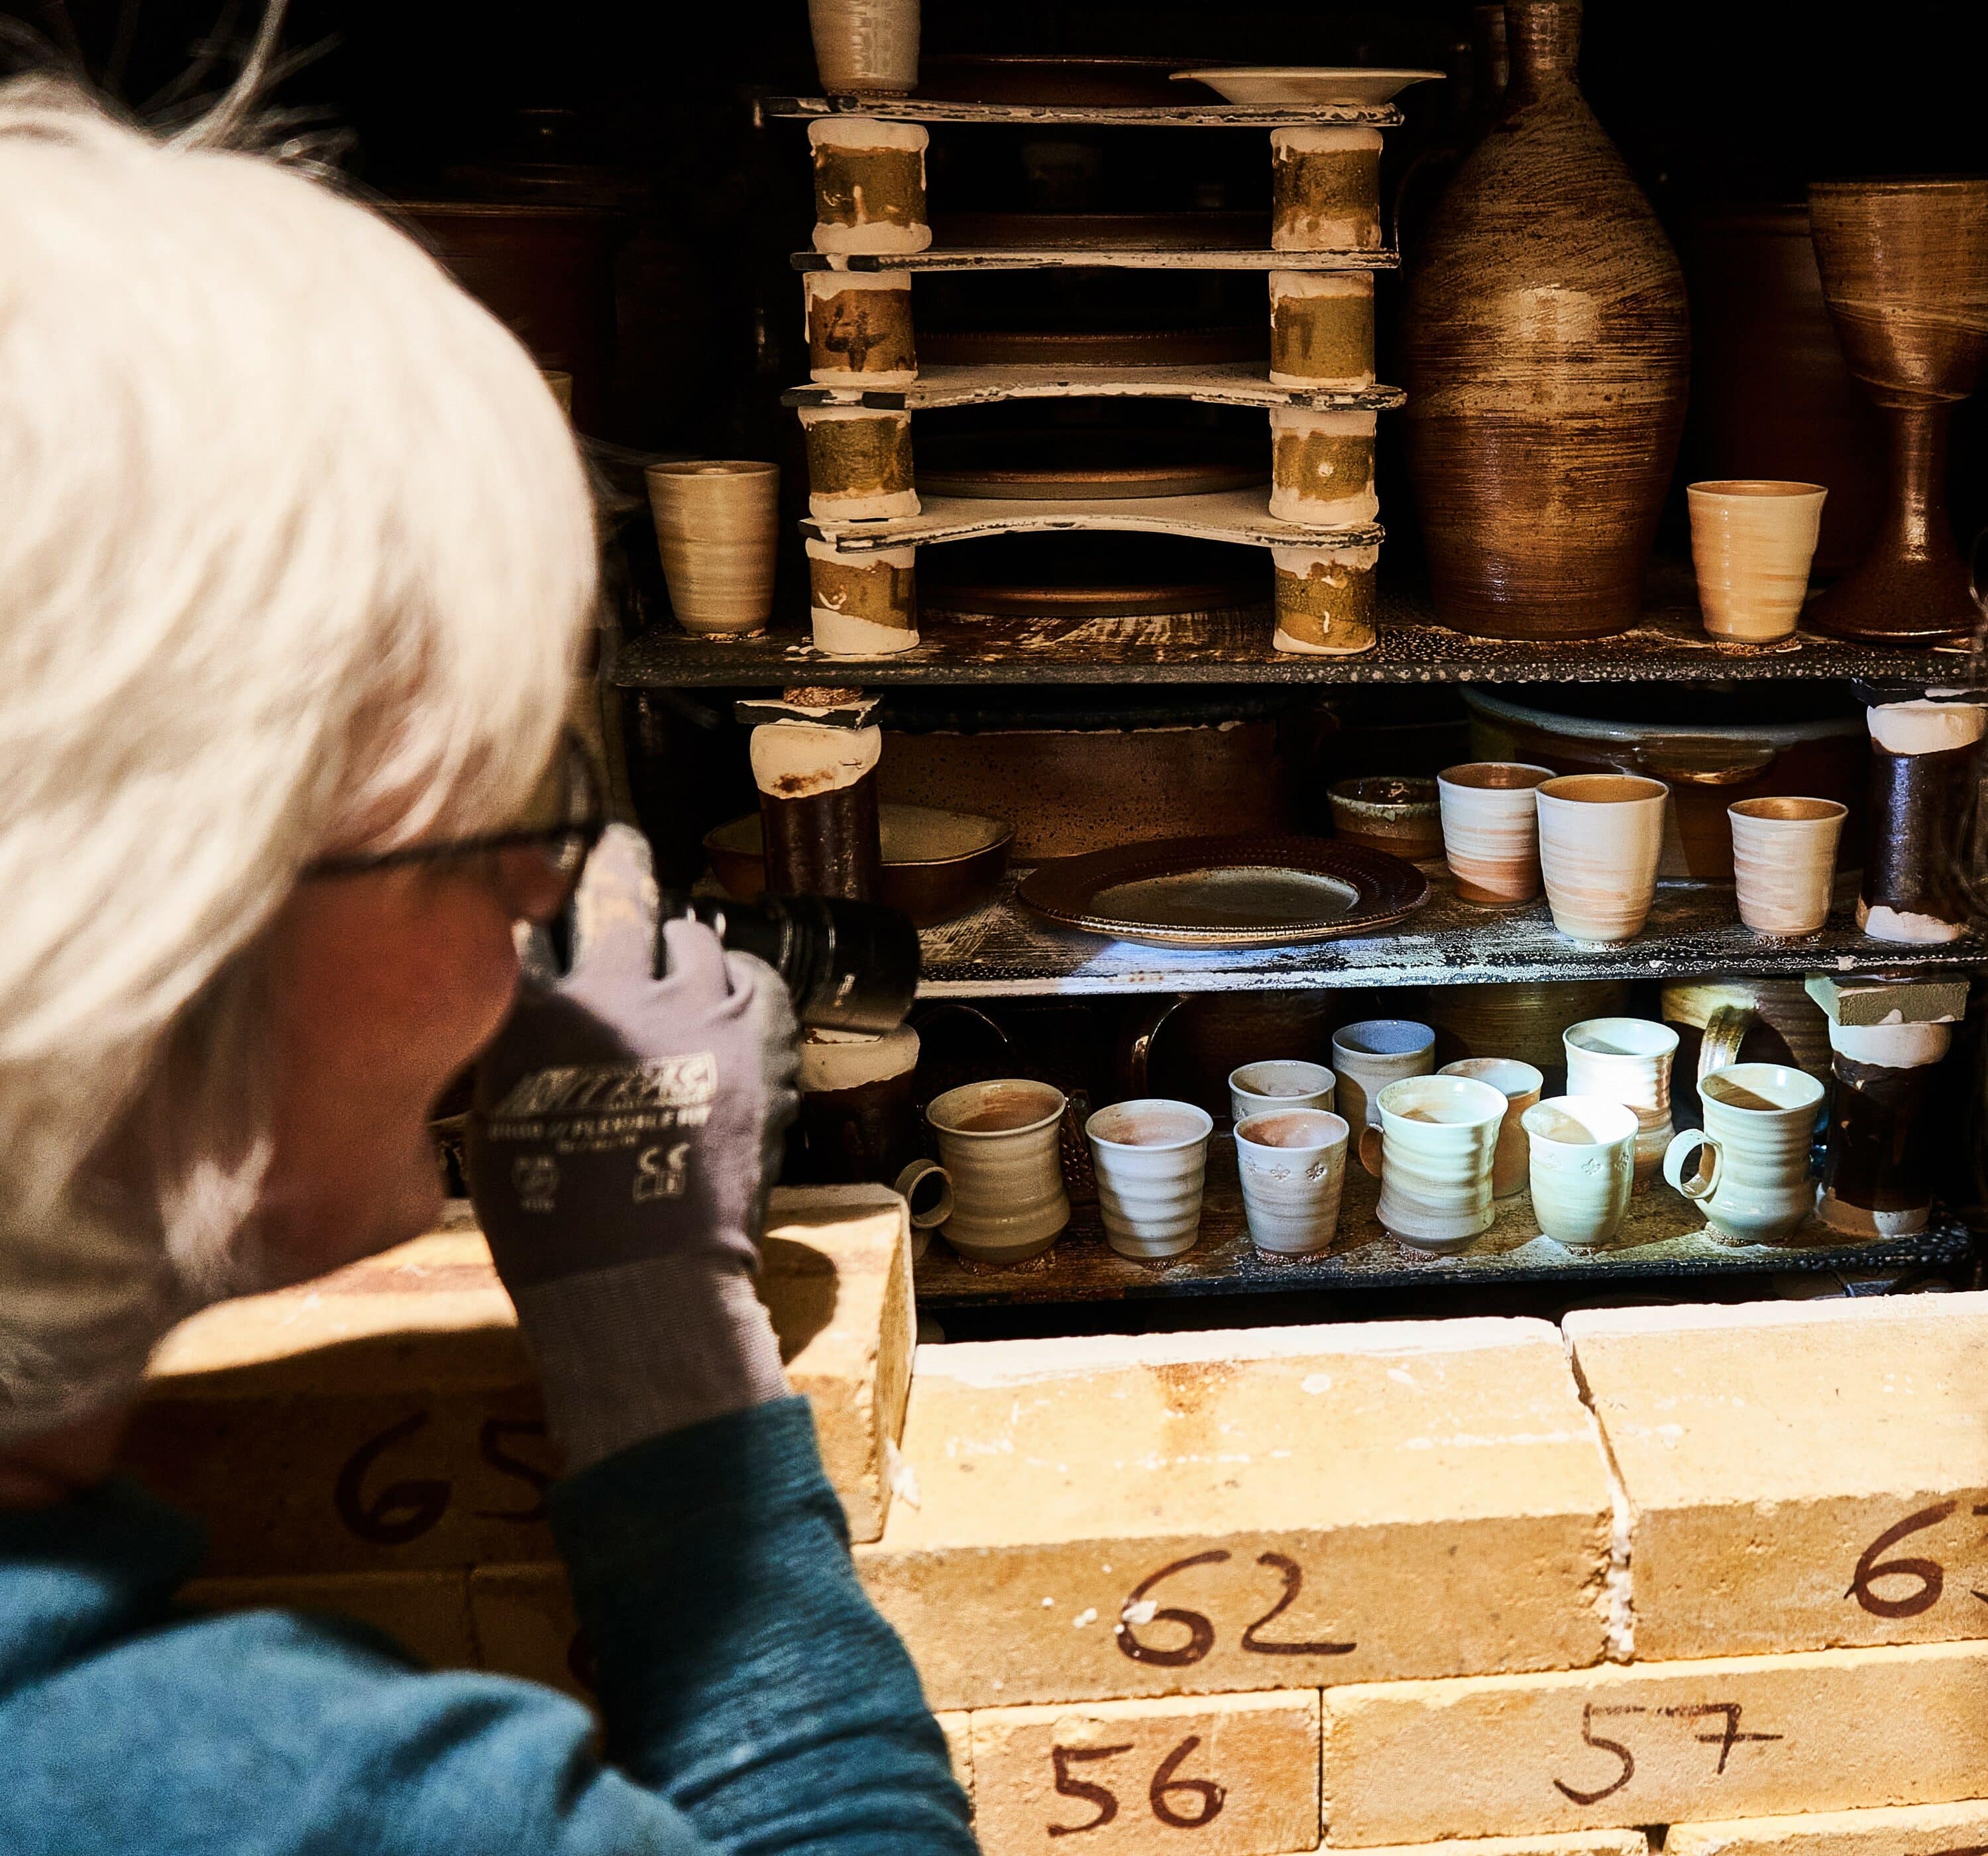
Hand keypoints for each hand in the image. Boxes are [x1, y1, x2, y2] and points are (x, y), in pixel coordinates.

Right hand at [467, 825, 798, 1467]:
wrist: (642, 1280)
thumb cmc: (557, 1228)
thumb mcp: (495, 1127)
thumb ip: (509, 1050)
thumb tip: (525, 1000)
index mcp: (532, 1017)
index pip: (531, 927)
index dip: (540, 904)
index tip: (542, 881)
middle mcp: (612, 995)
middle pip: (616, 894)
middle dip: (615, 860)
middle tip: (618, 844)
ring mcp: (692, 1010)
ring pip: (691, 936)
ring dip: (680, 947)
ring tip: (676, 964)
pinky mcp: (755, 1038)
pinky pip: (752, 975)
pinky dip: (738, 980)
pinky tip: (726, 999)